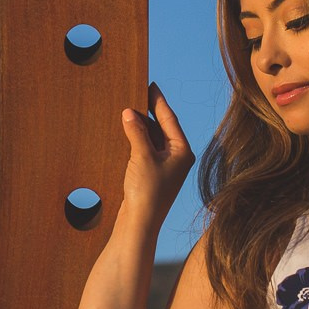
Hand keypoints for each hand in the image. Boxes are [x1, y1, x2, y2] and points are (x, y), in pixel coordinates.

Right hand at [120, 83, 193, 221]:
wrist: (140, 224)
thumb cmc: (146, 192)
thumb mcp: (142, 156)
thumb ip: (136, 132)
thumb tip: (129, 112)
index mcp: (182, 151)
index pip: (170, 119)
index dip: (158, 101)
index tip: (150, 84)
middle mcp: (177, 158)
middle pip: (163, 127)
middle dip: (149, 112)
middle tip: (137, 93)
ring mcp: (166, 167)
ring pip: (153, 139)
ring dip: (141, 126)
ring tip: (128, 109)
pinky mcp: (153, 175)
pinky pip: (146, 150)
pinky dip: (137, 139)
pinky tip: (127, 132)